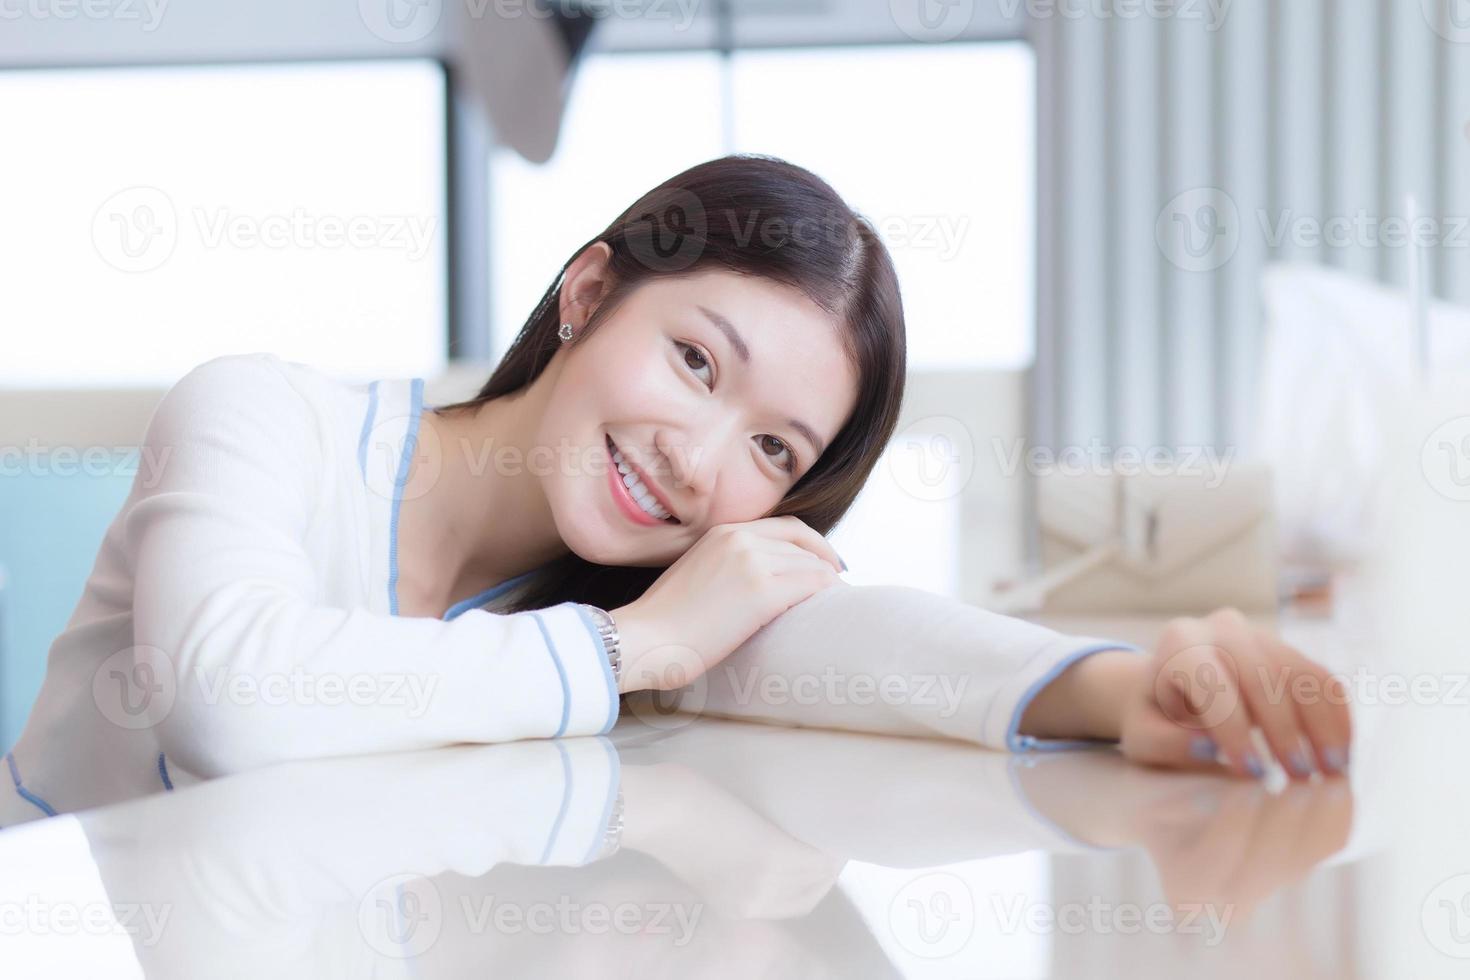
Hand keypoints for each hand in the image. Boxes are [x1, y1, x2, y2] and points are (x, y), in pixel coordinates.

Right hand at [610, 516, 843, 694]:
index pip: (786, 526)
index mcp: (723, 533)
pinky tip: (831, 607)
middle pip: (802, 543)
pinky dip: (827, 593)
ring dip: (828, 581)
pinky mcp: (762, 592)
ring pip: (811, 564)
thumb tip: (753, 584)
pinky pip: (811, 585)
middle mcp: (740, 539)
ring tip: (836, 601)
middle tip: (837, 583)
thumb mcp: (695, 574)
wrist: (645, 638)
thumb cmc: (663, 621)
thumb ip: (726, 566)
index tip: (826, 561)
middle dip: (825, 562)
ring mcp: (753, 562)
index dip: (813, 543)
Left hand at [1118, 607, 1352, 778]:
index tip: (1251, 773)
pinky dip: (1337, 716)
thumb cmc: (1154, 717)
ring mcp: (1260, 634)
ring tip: (1331, 772)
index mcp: (1179, 643)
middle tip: (1299, 776)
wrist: (1169, 687)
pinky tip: (1343, 753)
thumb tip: (1208, 747)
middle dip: (1284, 728)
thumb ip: (1167, 742)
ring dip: (1321, 725)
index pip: (1212, 682)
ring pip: (1300, 673)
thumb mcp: (1144, 735)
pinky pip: (1321, 678)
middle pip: (1262, 673)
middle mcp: (1221, 628)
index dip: (1233, 729)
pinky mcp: (1288, 650)